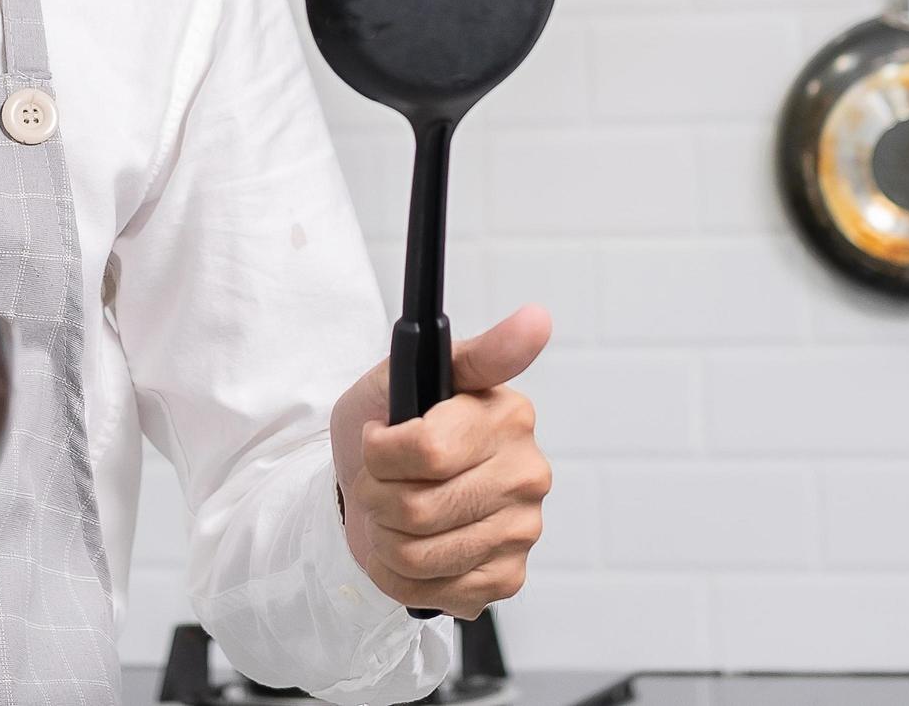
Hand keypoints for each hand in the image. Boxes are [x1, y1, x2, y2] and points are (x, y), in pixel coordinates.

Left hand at [330, 305, 552, 618]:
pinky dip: (403, 574)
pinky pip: (435, 590)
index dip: (381, 453)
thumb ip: (476, 352)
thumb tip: (537, 319)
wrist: (371, 487)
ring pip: (419, 554)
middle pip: (417, 508)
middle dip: (378, 497)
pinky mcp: (507, 576)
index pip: (426, 451)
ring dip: (386, 537)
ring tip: (394, 514)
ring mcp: (522, 529)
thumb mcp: (408, 374)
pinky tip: (413, 546)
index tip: (378, 439)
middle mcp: (528, 474)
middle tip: (382, 482)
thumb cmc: (389, 428)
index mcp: (509, 417)